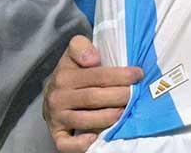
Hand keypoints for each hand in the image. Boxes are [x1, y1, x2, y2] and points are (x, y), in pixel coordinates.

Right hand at [43, 35, 139, 152]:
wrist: (52, 95)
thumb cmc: (71, 72)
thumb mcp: (73, 53)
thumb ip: (81, 47)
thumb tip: (93, 59)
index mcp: (64, 75)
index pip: (97, 76)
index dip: (120, 75)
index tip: (138, 74)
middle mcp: (58, 97)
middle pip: (94, 98)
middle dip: (119, 96)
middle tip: (135, 94)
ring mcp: (57, 118)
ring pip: (85, 120)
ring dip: (108, 117)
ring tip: (124, 112)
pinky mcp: (57, 134)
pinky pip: (66, 144)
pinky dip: (81, 144)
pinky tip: (96, 137)